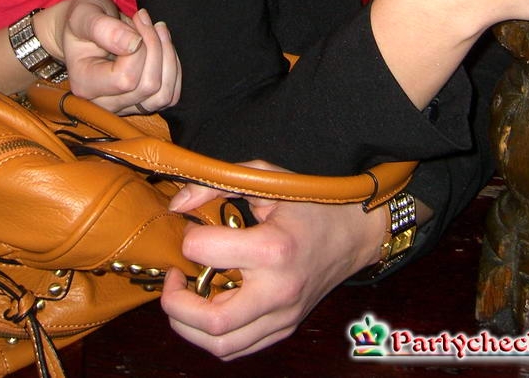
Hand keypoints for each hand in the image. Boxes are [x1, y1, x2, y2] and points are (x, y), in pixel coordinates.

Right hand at [39, 0, 180, 113]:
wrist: (88, 30)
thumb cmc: (84, 20)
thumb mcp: (85, 14)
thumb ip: (103, 28)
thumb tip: (133, 44)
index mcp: (85, 85)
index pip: (126, 78)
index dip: (141, 47)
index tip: (136, 19)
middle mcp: (103, 103)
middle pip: (148, 86)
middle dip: (156, 46)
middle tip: (146, 19)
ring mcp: (124, 107)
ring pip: (163, 94)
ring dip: (168, 57)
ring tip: (158, 29)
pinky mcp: (142, 104)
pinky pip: (170, 96)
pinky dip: (173, 68)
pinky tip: (164, 46)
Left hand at [160, 170, 385, 358]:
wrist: (354, 234)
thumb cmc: (310, 203)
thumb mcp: (267, 179)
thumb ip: (217, 184)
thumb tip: (177, 206)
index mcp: (273, 248)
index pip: (206, 252)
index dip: (188, 238)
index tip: (192, 228)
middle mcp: (278, 290)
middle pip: (211, 320)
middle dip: (175, 302)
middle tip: (174, 277)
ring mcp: (283, 315)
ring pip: (221, 345)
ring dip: (188, 325)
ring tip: (185, 296)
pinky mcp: (285, 328)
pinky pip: (237, 349)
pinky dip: (212, 335)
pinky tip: (208, 307)